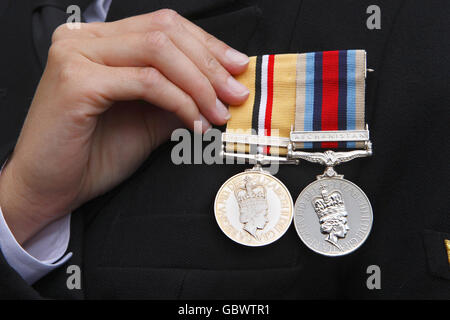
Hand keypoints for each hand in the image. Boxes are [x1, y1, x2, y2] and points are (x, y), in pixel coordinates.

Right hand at [0, 9, 248, 243]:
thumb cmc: (94, 155)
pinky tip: (195, 123)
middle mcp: (84, 38)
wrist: (51, 188)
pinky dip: (179, 101)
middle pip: (165, 31)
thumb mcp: (149, 119)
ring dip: (199, 84)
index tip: (238, 68)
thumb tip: (222, 89)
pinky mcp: (76, 80)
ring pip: (158, 51)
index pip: (164, 26)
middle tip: (236, 93)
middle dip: (210, 64)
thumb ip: (179, 97)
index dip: (207, 45)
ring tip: (219, 112)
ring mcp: (76, 55)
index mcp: (100, 41)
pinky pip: (146, 82)